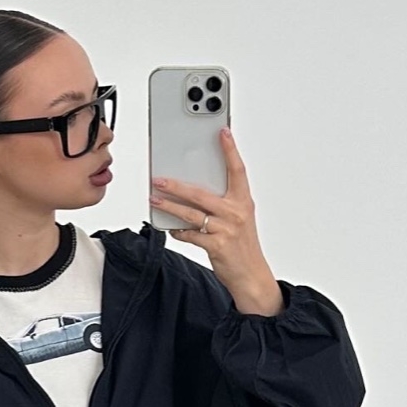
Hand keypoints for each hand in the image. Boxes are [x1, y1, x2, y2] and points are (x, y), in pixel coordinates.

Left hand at [150, 127, 278, 310]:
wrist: (251, 274)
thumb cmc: (243, 246)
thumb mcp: (239, 219)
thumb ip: (223, 203)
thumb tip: (195, 191)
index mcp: (243, 202)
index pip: (237, 170)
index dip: (230, 150)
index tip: (222, 132)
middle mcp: (235, 213)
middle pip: (201, 193)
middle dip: (176, 185)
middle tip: (160, 179)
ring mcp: (226, 229)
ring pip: (191, 213)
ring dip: (169, 206)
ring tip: (155, 199)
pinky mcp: (216, 245)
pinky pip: (190, 234)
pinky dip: (178, 230)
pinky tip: (171, 227)